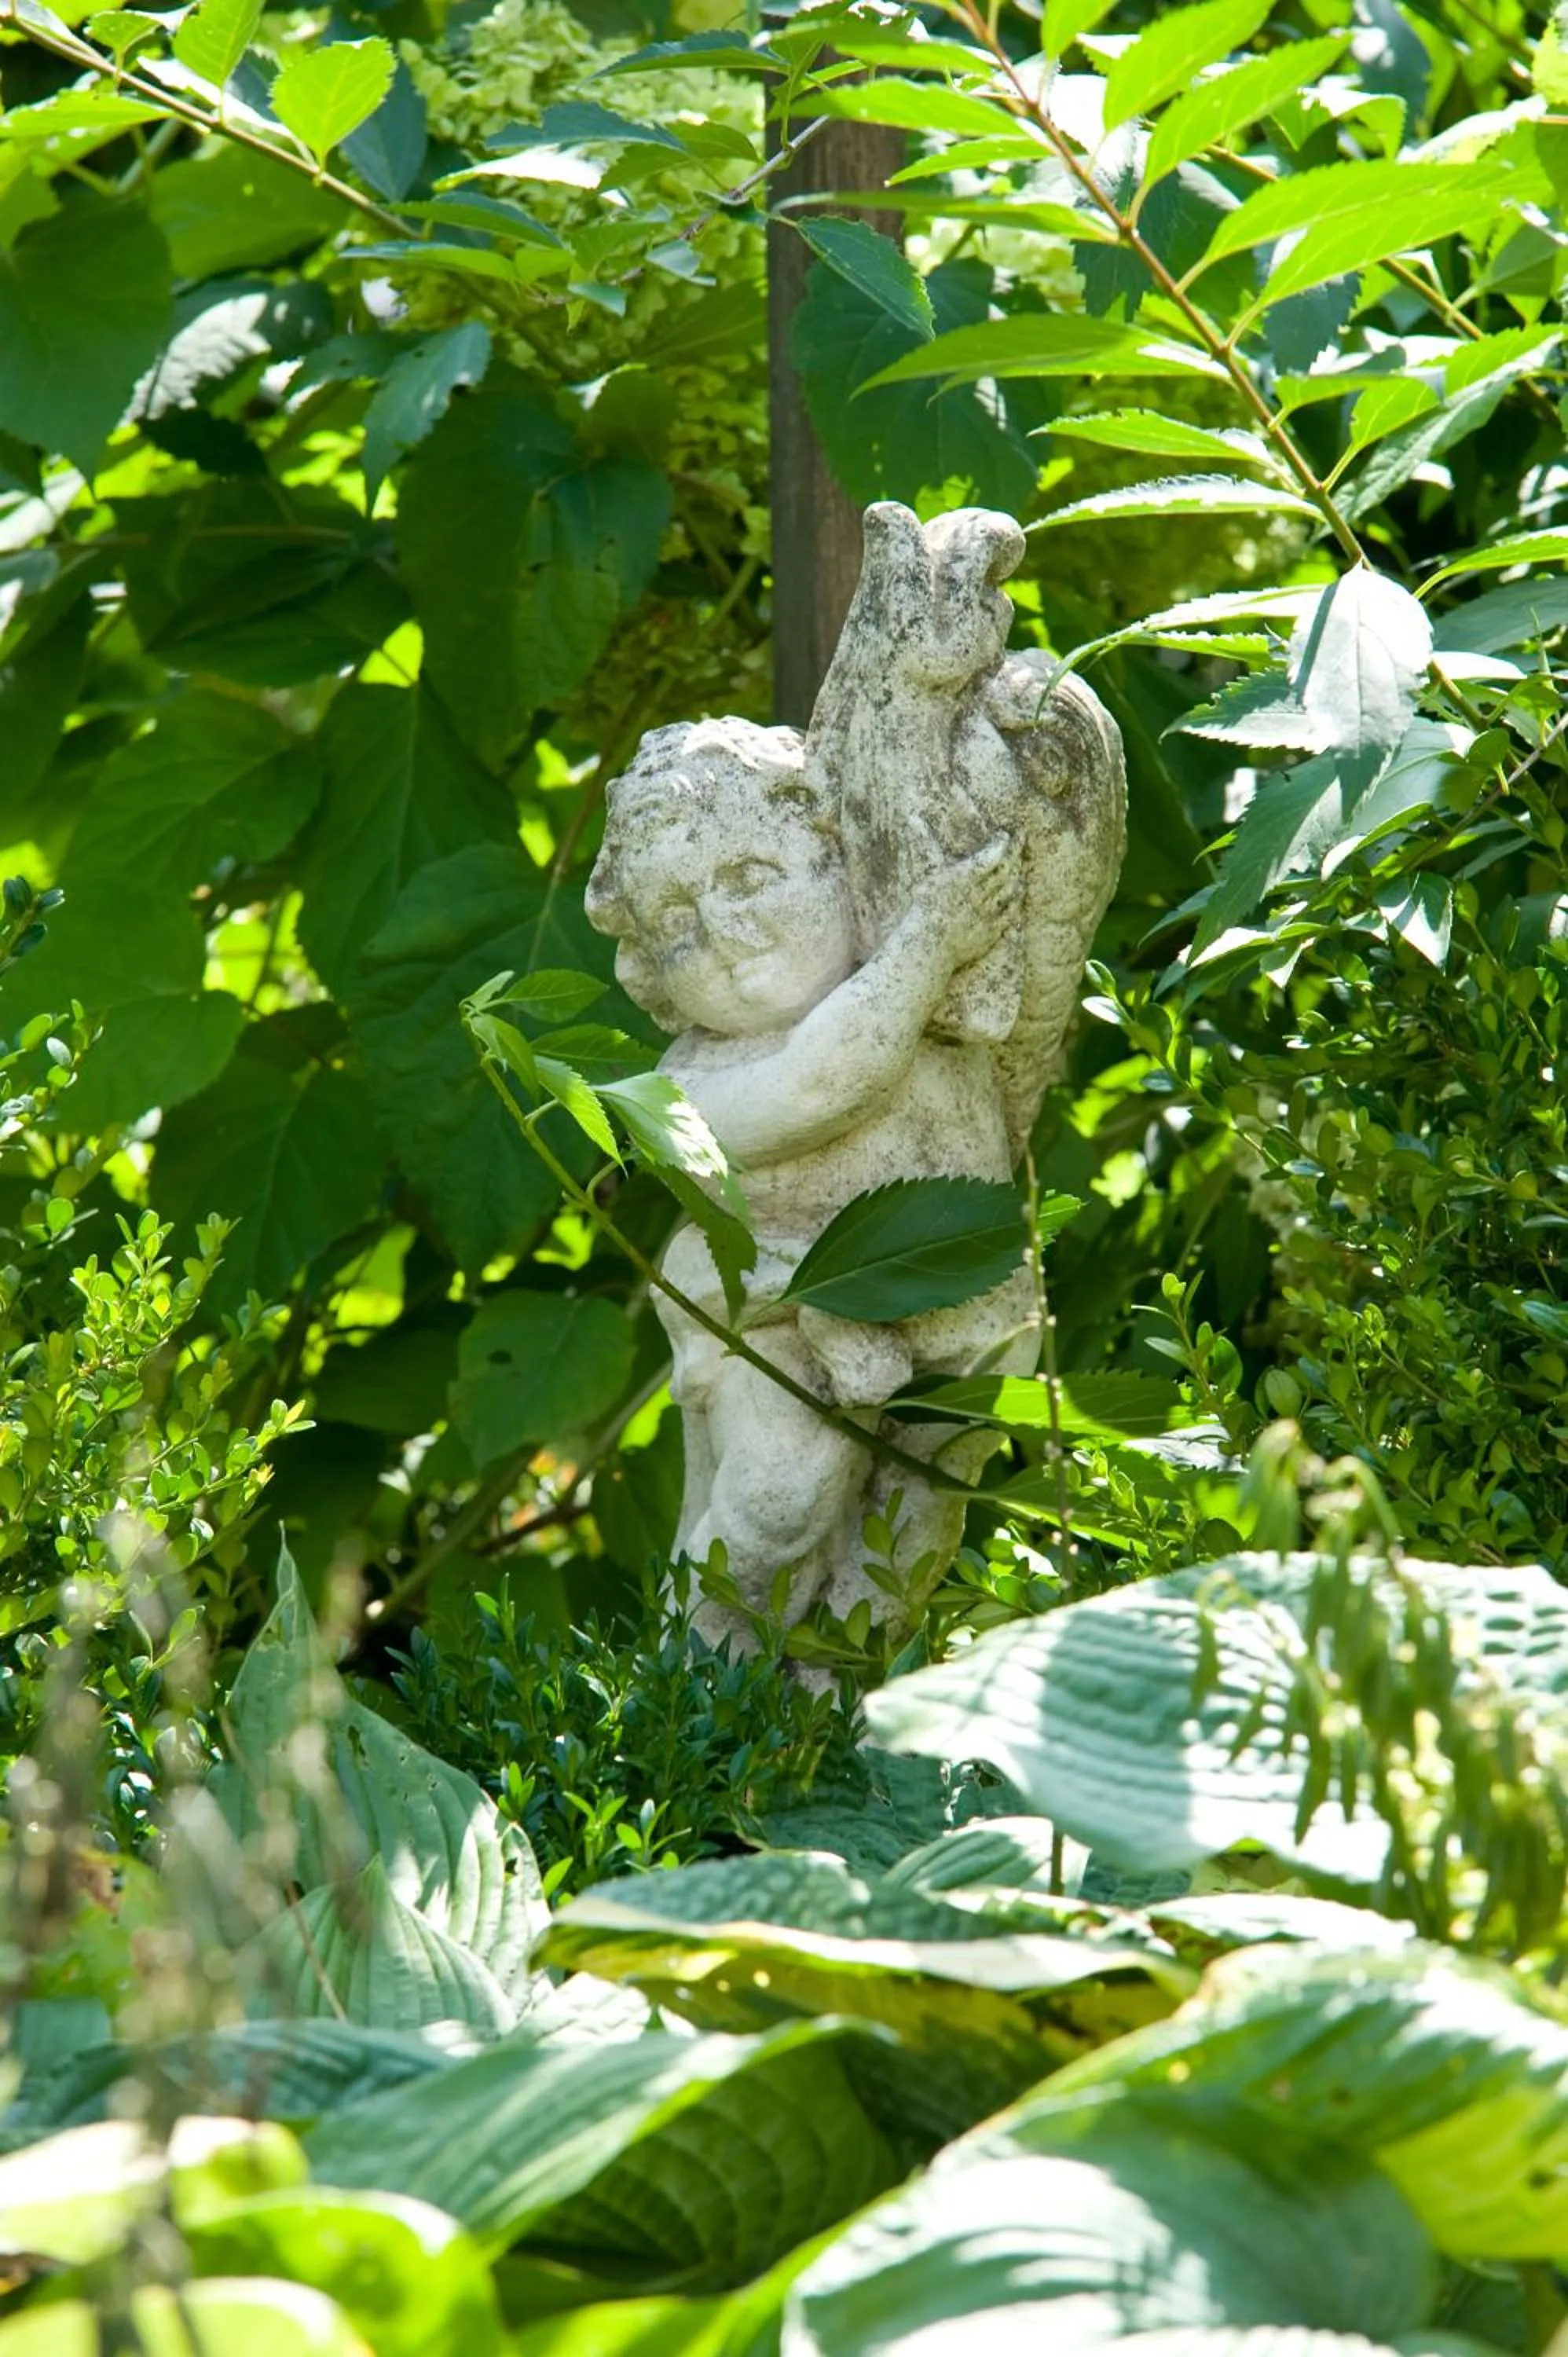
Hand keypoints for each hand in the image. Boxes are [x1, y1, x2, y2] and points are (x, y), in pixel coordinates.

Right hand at [928, 833, 1021, 966]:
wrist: (928, 947)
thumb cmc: (921, 912)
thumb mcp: (926, 876)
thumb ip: (928, 847)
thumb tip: (915, 816)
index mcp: (965, 877)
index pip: (992, 855)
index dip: (1002, 843)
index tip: (1005, 834)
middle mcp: (981, 892)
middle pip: (1006, 869)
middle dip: (1017, 852)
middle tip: (1023, 841)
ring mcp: (988, 913)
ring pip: (1011, 889)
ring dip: (1018, 875)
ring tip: (1022, 865)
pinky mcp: (990, 932)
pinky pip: (1009, 913)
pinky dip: (1015, 902)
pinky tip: (1018, 895)